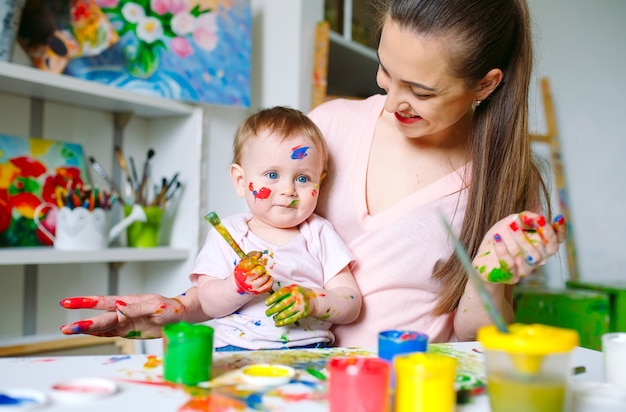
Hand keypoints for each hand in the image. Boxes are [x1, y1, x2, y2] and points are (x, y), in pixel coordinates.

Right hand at [59, 294, 185, 338]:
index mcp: (128, 302)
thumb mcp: (156, 307)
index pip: (103, 302)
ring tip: (68, 331)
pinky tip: (86, 334)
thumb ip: (137, 308)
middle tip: (65, 328)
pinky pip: (111, 333)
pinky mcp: (129, 331)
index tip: (68, 303)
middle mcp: (123, 311)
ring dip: (85, 330)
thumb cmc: (169, 308)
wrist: (179, 315)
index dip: (85, 302)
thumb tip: (119, 307)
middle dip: (82, 324)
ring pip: (102, 326)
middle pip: (100, 318)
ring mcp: (125, 322)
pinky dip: (98, 334)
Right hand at [234, 251, 272, 293]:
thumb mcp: (242, 264)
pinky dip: (270, 280)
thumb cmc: (241, 274)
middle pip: (259, 270)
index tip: (257, 260)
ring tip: (264, 272)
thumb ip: (250, 256)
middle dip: (261, 267)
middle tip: (260, 267)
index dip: (256, 260)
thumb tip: (260, 253)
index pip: (251, 263)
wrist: (237, 287)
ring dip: (266, 273)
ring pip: (264, 277)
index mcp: (241, 271)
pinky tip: (269, 277)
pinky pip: (268, 286)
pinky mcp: (258, 292)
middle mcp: (246, 279)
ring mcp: (252, 287)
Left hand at [265, 285, 315, 325]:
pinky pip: (292, 319)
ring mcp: (301, 305)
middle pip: (283, 304)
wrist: (313, 299)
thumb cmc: (299, 294)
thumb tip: (270, 301)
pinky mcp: (303, 313)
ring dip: (278, 317)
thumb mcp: (292, 289)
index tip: (266, 303)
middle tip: (267, 313)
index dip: (272, 298)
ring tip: (274, 318)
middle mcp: (298, 297)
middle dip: (273, 309)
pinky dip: (284, 322)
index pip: (281, 293)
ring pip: (287, 313)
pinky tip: (278, 323)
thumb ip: (283, 293)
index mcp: (293, 289)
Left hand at [473, 212, 566, 283]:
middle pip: (551, 249)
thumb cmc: (501, 237)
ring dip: (523, 240)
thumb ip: (524, 218)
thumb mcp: (511, 222)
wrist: (483, 257)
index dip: (561, 230)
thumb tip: (534, 216)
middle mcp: (536, 258)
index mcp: (539, 244)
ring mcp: (525, 269)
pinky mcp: (511, 277)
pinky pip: (511, 266)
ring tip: (511, 226)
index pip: (557, 240)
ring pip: (533, 257)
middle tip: (538, 219)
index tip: (558, 217)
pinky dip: (503, 251)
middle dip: (547, 234)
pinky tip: (496, 238)